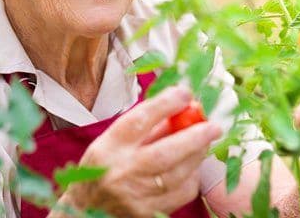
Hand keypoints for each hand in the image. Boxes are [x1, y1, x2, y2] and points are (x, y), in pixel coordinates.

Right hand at [62, 86, 222, 217]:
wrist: (85, 210)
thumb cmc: (103, 166)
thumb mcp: (113, 140)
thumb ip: (146, 126)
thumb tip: (181, 107)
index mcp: (110, 146)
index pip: (140, 121)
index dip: (165, 104)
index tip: (186, 92)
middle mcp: (121, 172)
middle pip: (164, 153)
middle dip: (194, 136)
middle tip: (214, 126)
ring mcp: (135, 196)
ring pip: (177, 175)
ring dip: (197, 155)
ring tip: (205, 141)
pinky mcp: (147, 214)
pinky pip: (180, 194)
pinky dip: (191, 177)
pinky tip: (191, 167)